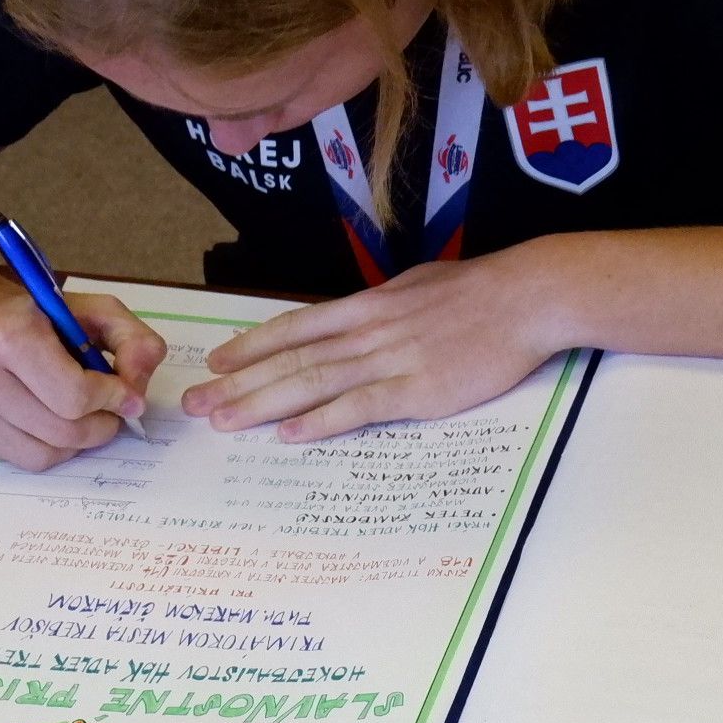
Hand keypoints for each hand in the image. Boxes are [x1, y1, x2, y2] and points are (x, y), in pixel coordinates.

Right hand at [0, 276, 167, 470]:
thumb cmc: (28, 313)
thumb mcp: (90, 309)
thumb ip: (133, 341)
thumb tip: (137, 395)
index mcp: (7, 336)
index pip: (75, 396)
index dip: (113, 400)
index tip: (125, 395)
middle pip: (62, 431)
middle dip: (100, 426)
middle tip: (110, 413)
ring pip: (42, 456)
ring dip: (74, 443)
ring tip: (80, 417)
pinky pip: (16, 461)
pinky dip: (41, 447)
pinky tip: (39, 418)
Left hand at [186, 249, 563, 442]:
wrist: (526, 296)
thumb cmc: (481, 291)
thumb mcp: (419, 287)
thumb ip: (384, 309)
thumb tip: (359, 320)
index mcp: (368, 306)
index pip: (296, 327)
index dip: (251, 346)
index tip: (217, 362)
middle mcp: (368, 331)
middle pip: (291, 359)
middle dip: (239, 383)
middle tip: (197, 403)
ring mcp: (390, 360)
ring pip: (312, 384)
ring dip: (262, 404)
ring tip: (223, 422)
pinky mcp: (417, 389)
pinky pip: (358, 407)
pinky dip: (320, 422)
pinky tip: (289, 435)